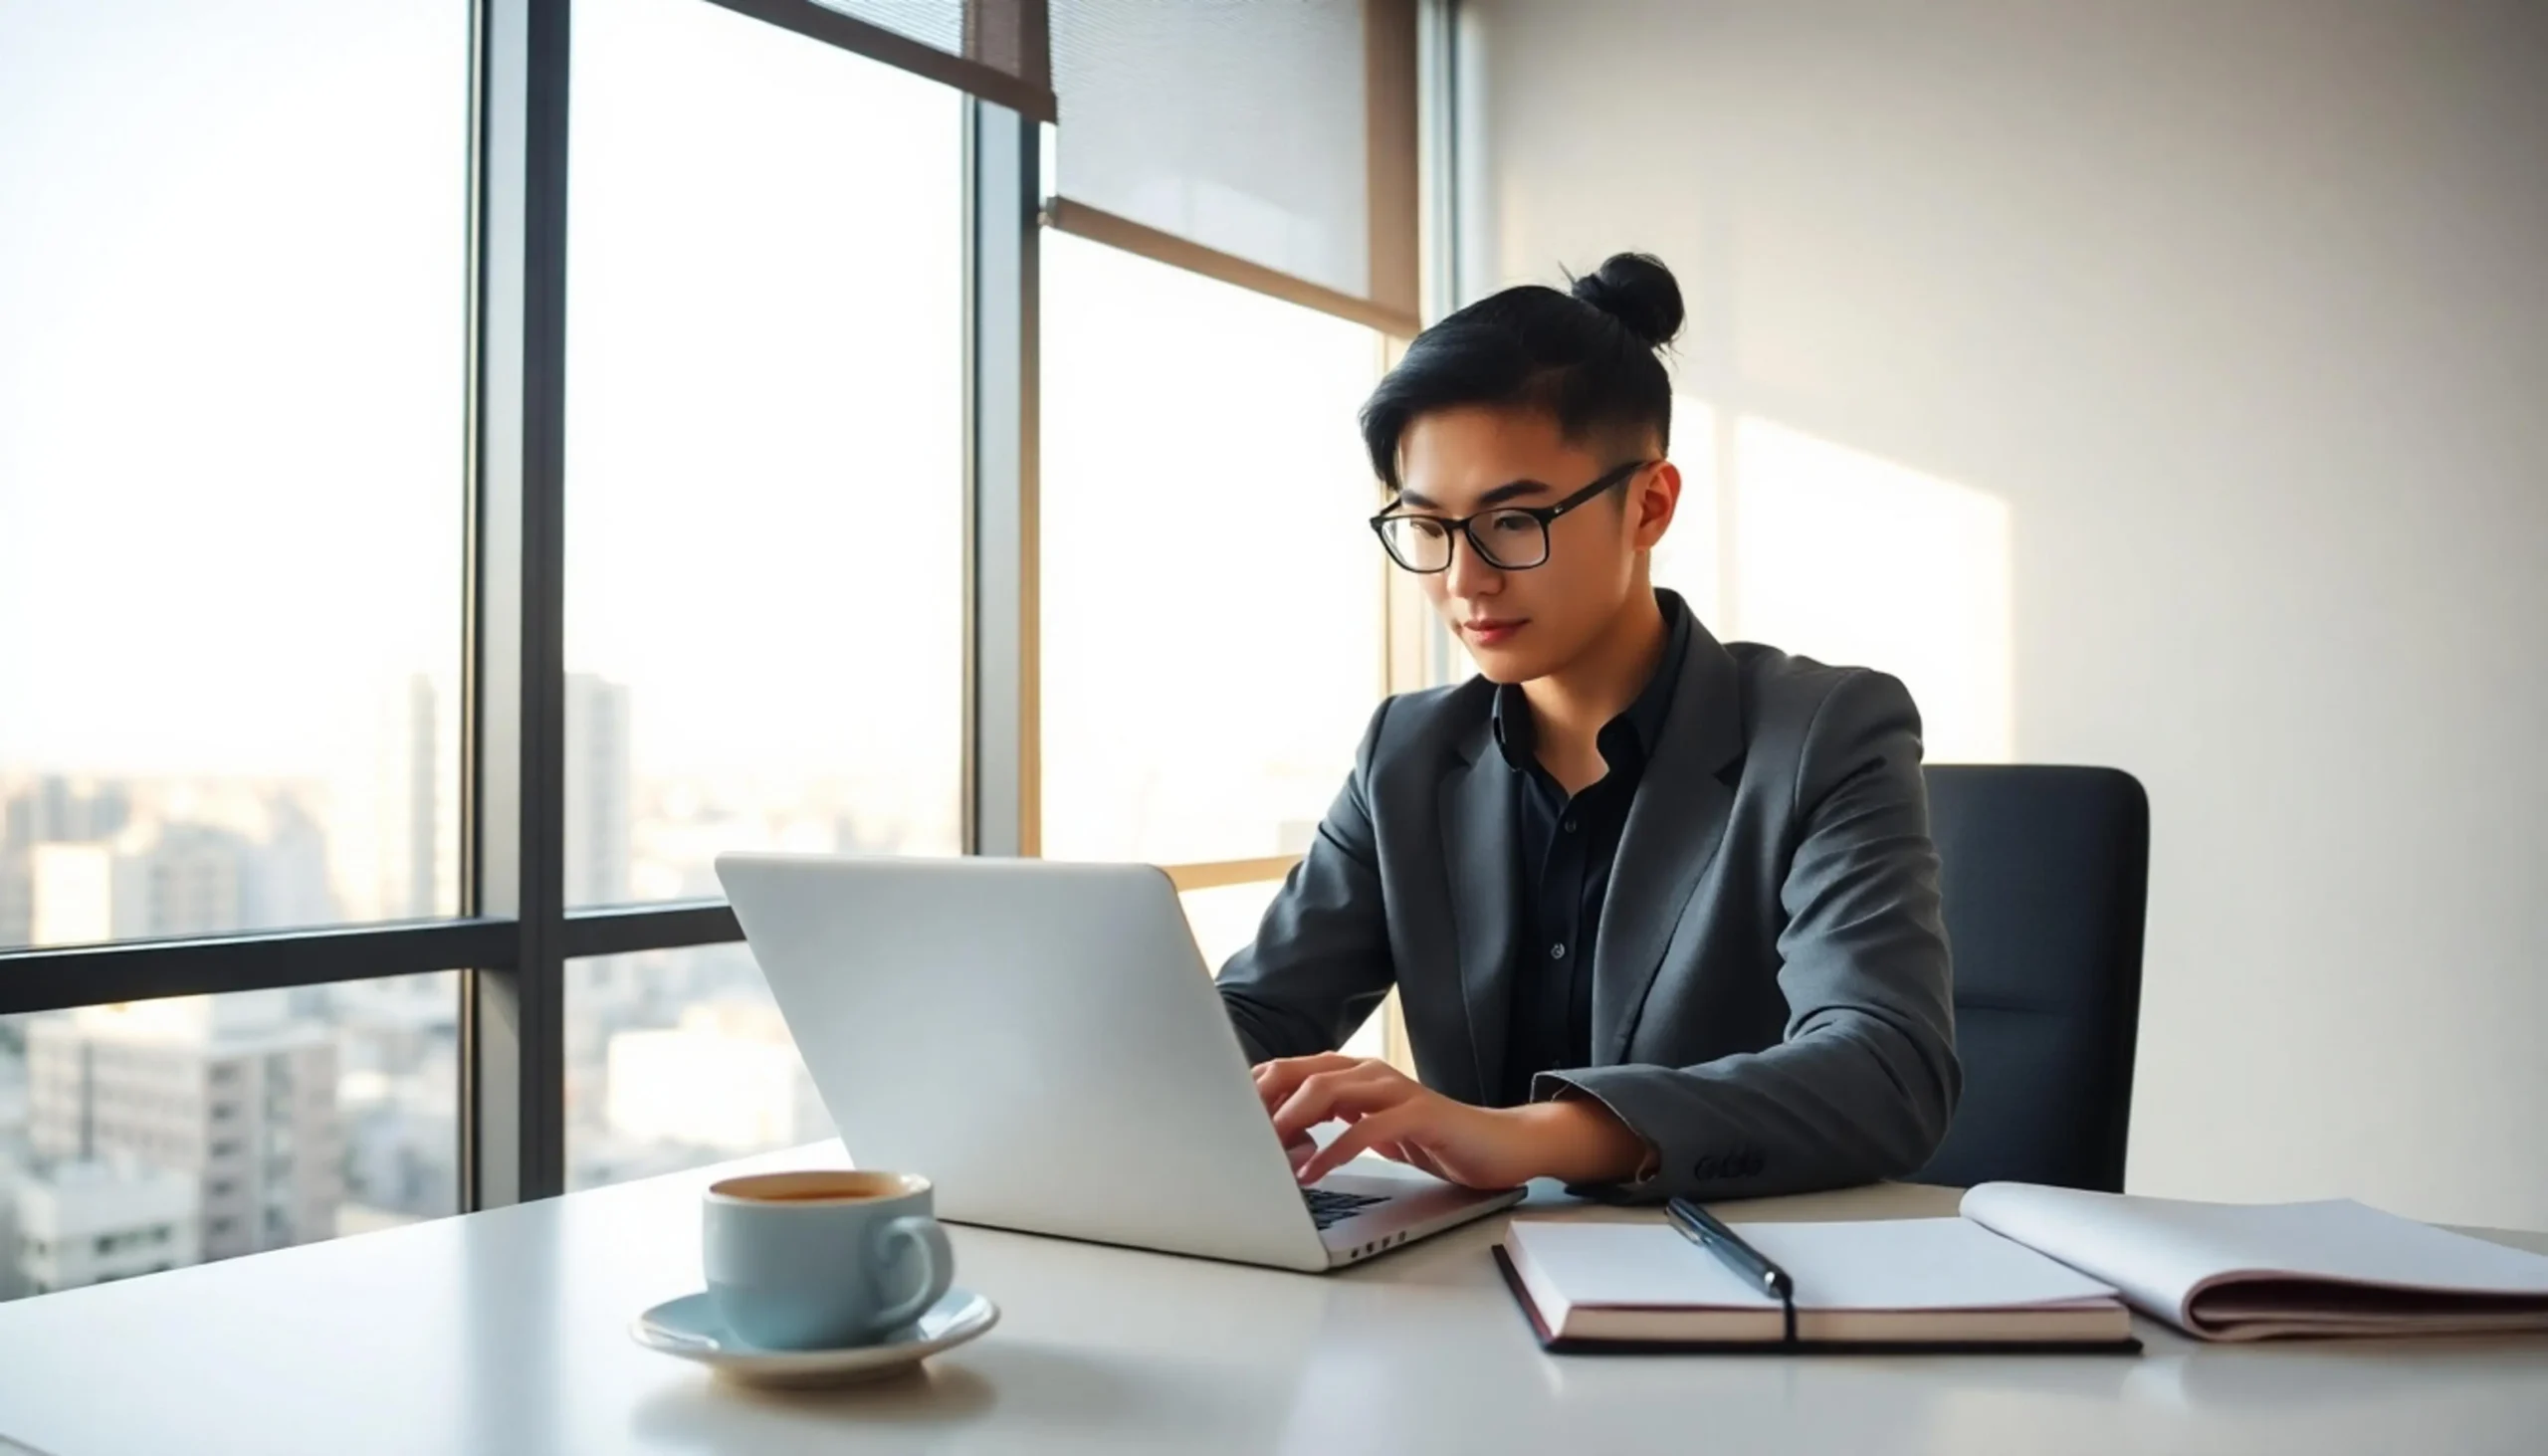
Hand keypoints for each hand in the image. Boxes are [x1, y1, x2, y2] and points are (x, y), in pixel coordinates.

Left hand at [1250, 1054, 1650, 1189]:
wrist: (1498, 1147)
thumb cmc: (1431, 1140)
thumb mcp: (1368, 1129)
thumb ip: (1328, 1123)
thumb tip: (1273, 1139)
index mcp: (1352, 1073)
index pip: (1288, 1070)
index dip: (1251, 1092)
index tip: (1220, 1121)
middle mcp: (1369, 1072)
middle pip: (1299, 1072)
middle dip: (1260, 1102)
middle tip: (1233, 1137)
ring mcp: (1395, 1089)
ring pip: (1327, 1089)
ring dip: (1289, 1121)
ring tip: (1264, 1153)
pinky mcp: (1420, 1113)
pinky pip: (1366, 1127)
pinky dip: (1332, 1150)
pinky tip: (1312, 1173)